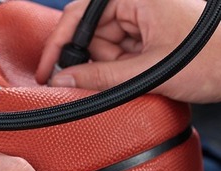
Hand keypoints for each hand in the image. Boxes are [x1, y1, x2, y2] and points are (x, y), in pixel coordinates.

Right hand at [35, 0, 220, 103]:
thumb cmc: (213, 58)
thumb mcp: (148, 71)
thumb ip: (99, 76)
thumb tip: (63, 79)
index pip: (78, 15)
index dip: (59, 45)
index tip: (47, 70)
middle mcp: (138, 2)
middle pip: (90, 33)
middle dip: (93, 60)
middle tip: (102, 82)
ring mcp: (146, 16)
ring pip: (105, 45)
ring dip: (112, 67)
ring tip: (139, 77)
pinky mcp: (154, 32)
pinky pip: (122, 51)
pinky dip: (125, 67)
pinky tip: (142, 76)